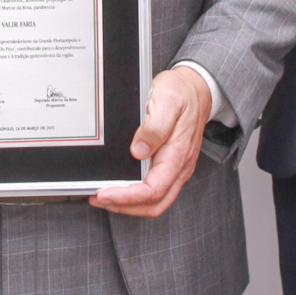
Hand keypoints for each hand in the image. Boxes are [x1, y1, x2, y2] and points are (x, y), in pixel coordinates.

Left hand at [89, 67, 211, 218]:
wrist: (197, 88)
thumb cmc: (182, 93)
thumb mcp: (167, 100)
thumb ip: (155, 127)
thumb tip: (138, 150)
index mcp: (177, 155)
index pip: (152, 190)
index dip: (127, 197)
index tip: (104, 193)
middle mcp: (179, 167)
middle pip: (154, 204)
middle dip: (124, 206)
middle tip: (98, 198)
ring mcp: (175, 168)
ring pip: (154, 201)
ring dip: (128, 203)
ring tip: (104, 195)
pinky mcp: (170, 165)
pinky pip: (154, 190)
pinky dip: (135, 194)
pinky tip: (120, 185)